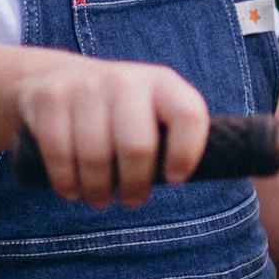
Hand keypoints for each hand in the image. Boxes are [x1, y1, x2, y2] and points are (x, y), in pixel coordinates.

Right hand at [16, 55, 210, 204]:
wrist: (55, 78)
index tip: (175, 178)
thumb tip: (229, 172)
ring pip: (96, 157)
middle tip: (131, 200)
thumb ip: (179, 138)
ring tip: (100, 199)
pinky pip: (59, 155)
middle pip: (138, 146)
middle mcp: (126, 80)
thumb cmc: (120, 113)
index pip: (189, 114)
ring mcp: (85, 87)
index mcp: (163, 84)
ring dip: (98, 192)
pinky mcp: (49, 99)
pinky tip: (73, 190)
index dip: (187, 152)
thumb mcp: (153, 112)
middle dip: (134, 186)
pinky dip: (67, 184)